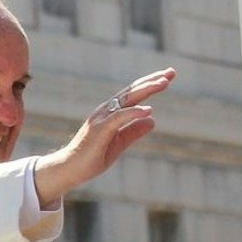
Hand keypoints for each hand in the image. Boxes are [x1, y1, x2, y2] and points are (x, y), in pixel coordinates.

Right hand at [33, 68, 174, 205]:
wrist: (70, 169)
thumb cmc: (91, 157)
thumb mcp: (119, 143)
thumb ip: (133, 131)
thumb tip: (152, 120)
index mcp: (111, 113)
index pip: (133, 94)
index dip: (150, 84)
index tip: (167, 77)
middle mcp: (106, 111)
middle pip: (132, 91)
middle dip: (152, 81)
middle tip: (171, 72)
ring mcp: (101, 119)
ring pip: (126, 100)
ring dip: (146, 90)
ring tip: (164, 83)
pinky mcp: (99, 130)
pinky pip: (119, 118)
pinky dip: (133, 112)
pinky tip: (148, 110)